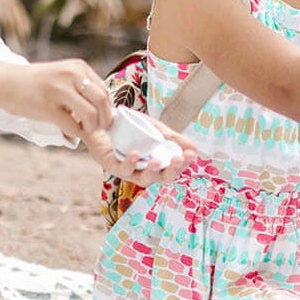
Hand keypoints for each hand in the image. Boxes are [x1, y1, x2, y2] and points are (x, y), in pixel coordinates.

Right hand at [0, 59, 114, 136]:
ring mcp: (59, 90)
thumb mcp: (63, 75)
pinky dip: (75, 133)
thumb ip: (82, 87)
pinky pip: (72, 126)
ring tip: (83, 129)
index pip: (104, 91)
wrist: (5, 82)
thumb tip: (104, 110)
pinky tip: (69, 131)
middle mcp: (71, 75)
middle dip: (105, 120)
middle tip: (99, 128)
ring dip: (91, 127)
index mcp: (78, 67)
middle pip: (102, 101)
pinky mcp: (48, 107)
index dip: (107, 109)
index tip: (103, 120)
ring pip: (90, 115)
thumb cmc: (36, 83)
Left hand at [83, 115, 197, 185]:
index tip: (191, 154)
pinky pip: (123, 169)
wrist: (104, 120)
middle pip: (161, 179)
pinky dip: (130, 162)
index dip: (184, 165)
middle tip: (179, 159)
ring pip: (143, 179)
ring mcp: (128, 171)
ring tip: (158, 161)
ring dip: (152, 171)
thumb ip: (174, 139)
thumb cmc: (130, 128)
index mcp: (157, 164)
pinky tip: (136, 154)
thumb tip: (194, 148)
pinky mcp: (113, 165)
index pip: (174, 169)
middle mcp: (144, 171)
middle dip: (172, 171)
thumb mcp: (156, 130)